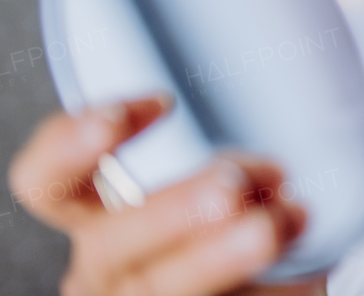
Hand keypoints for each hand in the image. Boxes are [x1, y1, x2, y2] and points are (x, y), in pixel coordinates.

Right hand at [8, 94, 321, 295]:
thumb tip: (275, 151)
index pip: (49, 184)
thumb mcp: (216, 173)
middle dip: (169, 211)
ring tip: (272, 224)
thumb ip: (223, 158)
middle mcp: (108, 266)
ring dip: (216, 256)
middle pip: (108, 243)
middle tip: (229, 184)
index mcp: (95, 215)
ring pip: (161, 287)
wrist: (267, 276)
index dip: (72, 146)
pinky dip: (267, 288)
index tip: (159, 101)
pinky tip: (298, 267)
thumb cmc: (235, 212)